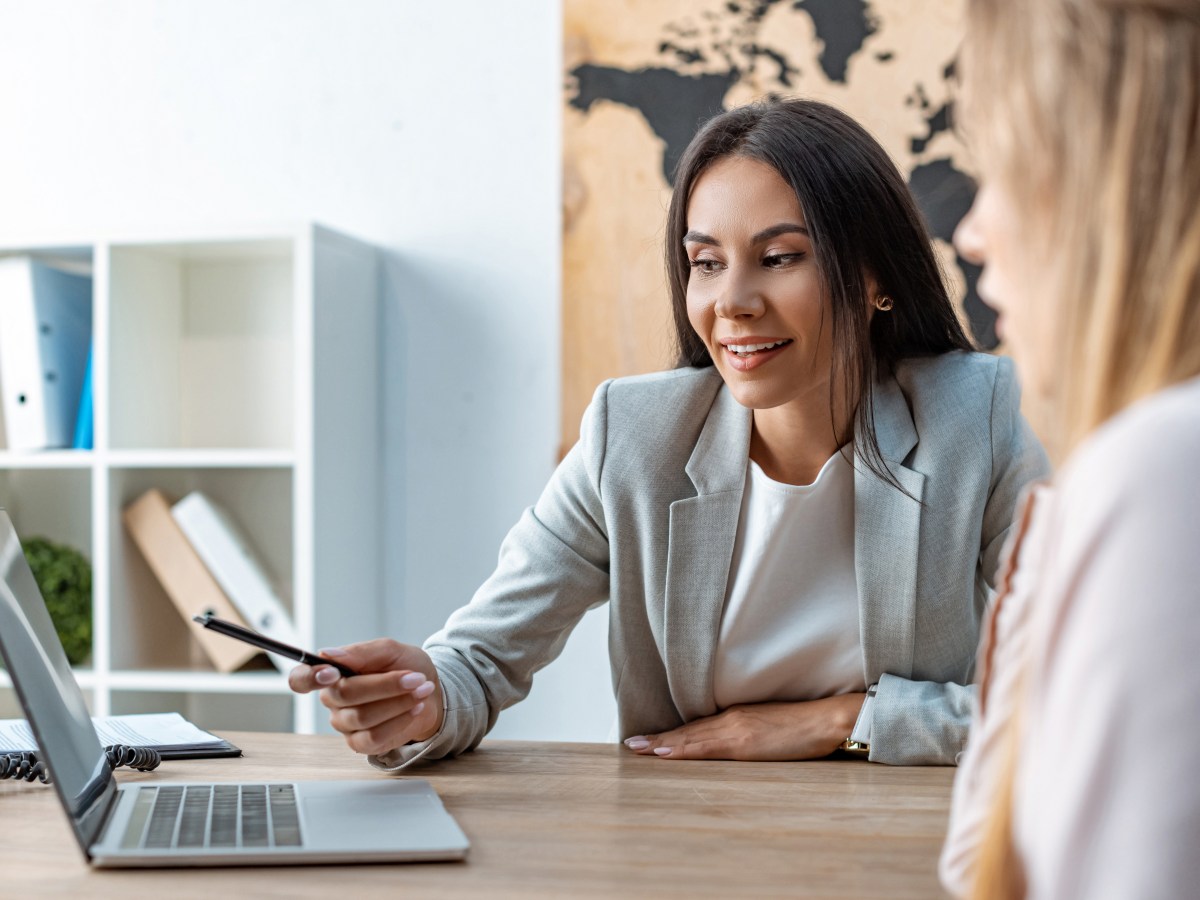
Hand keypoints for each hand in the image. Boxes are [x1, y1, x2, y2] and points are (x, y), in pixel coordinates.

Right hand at [287, 639, 444, 756]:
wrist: (429, 690)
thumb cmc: (406, 667)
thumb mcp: (389, 650)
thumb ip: (361, 652)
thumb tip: (328, 654)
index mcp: (331, 674)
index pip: (301, 679)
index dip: (310, 677)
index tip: (330, 672)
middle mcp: (333, 700)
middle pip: (345, 694)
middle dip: (386, 685)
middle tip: (415, 677)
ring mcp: (345, 724)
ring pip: (363, 717)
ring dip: (399, 702)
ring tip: (421, 690)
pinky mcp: (361, 744)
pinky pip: (374, 737)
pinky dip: (400, 721)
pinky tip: (415, 708)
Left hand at [623, 694, 865, 760]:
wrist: (828, 719)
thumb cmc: (806, 725)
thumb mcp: (770, 728)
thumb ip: (750, 734)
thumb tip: (737, 747)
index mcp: (737, 717)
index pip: (697, 728)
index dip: (672, 735)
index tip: (648, 740)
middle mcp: (731, 719)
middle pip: (688, 732)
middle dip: (659, 739)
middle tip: (630, 745)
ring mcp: (735, 729)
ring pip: (691, 739)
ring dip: (662, 744)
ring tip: (638, 749)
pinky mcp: (744, 741)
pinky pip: (706, 748)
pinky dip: (682, 750)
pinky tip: (664, 753)